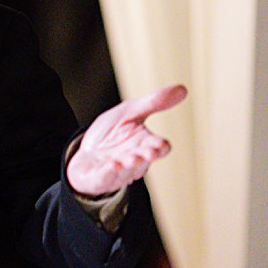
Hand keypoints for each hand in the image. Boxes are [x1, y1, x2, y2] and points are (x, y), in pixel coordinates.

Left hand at [67, 84, 187, 195]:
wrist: (85, 151)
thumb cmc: (111, 133)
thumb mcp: (130, 112)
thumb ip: (153, 103)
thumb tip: (182, 88)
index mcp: (144, 143)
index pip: (159, 147)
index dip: (160, 146)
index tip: (161, 144)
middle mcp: (134, 159)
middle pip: (144, 160)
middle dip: (146, 156)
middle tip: (148, 153)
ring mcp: (117, 171)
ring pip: (126, 170)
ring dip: (128, 164)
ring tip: (129, 159)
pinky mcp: (99, 178)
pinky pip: (105, 178)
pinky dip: (108, 173)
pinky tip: (110, 165)